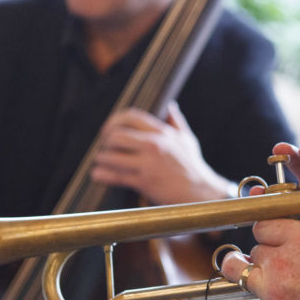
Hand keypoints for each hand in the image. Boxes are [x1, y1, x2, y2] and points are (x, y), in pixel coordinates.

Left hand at [91, 102, 231, 204]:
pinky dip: (102, 175)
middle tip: (106, 148)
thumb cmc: (193, 166)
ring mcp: (147, 164)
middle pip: (115, 135)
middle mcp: (153, 145)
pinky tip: (98, 174)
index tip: (109, 129)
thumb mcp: (187, 140)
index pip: (131, 117)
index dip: (114, 120)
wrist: (201, 193)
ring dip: (102, 160)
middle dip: (106, 142)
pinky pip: (115, 176)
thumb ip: (177, 122)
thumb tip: (171, 107)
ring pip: (110, 156)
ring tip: (103, 163)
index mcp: (162, 132)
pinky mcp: (144, 182)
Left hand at [222, 219, 299, 299]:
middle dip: (266, 254)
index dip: (270, 228)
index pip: (263, 223)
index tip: (276, 234)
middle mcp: (279, 262)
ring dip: (251, 275)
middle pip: (255, 250)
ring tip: (256, 276)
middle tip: (278, 260)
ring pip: (242, 276)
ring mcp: (273, 293)